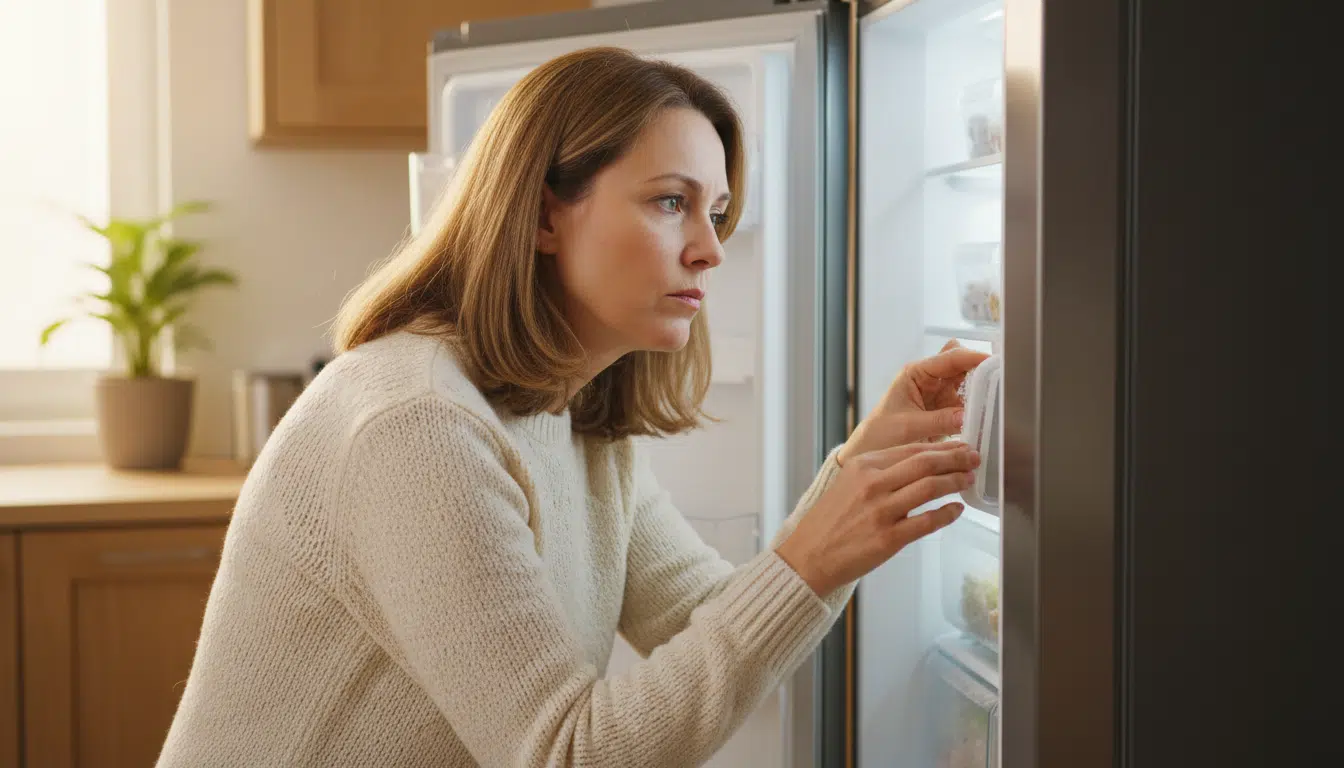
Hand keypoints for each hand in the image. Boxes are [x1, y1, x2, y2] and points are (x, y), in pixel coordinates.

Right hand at [776, 441, 979, 595]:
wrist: (808, 556)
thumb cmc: (829, 522)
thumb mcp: (848, 483)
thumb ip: (879, 471)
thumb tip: (919, 464)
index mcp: (863, 466)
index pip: (912, 449)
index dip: (942, 447)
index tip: (959, 447)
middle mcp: (872, 484)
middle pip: (926, 463)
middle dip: (956, 459)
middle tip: (974, 458)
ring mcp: (881, 511)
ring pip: (931, 488)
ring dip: (955, 482)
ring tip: (969, 480)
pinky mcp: (889, 538)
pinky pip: (928, 522)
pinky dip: (947, 514)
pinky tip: (957, 510)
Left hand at [838, 340, 989, 464]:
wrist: (872, 452)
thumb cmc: (880, 434)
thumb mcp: (908, 427)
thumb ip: (938, 421)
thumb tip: (966, 416)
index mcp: (916, 373)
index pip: (950, 357)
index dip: (973, 357)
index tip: (993, 364)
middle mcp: (930, 380)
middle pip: (963, 365)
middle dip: (980, 371)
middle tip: (996, 384)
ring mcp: (940, 395)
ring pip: (969, 384)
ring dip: (980, 393)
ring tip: (993, 404)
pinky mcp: (947, 412)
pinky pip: (968, 405)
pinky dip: (977, 411)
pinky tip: (984, 419)